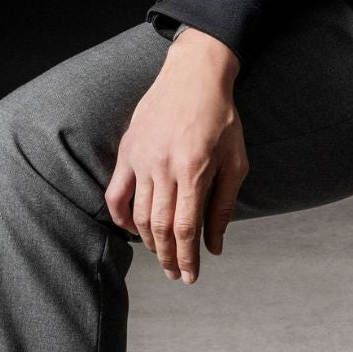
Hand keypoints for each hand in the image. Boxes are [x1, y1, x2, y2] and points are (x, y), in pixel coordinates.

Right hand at [104, 28, 247, 282]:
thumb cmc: (221, 118)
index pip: (186, 227)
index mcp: (195, 170)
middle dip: (168, 257)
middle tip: (176, 275)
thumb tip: (215, 246)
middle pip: (161, 227)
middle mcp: (165, 167)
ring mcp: (142, 159)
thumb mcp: (235, 161)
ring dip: (150, 242)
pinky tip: (133, 230)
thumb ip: (223, 206)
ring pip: (140, 215)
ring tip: (161, 256)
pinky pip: (116, 194)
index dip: (187, 257)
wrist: (194, 75)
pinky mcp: (127, 151)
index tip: (190, 276)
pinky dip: (121, 217)